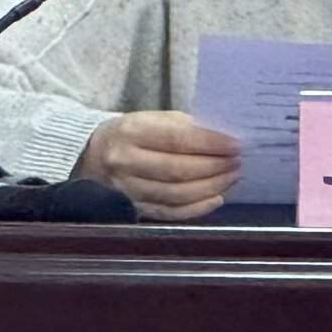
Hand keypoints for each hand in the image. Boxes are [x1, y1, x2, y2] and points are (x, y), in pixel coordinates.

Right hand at [74, 111, 241, 220]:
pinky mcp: (133, 207)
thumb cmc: (134, 132)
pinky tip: (216, 198)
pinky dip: (196, 208)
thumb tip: (224, 138)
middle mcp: (126, 161)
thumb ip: (185, 127)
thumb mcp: (153, 118)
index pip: (178, 139)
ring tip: (232, 177)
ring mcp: (128, 188)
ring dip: (211, 187)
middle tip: (239, 162)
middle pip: (178, 170)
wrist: (93, 153)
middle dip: (215, 167)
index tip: (236, 143)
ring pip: (176, 194)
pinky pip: (170, 212)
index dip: (211, 143)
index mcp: (132, 131)